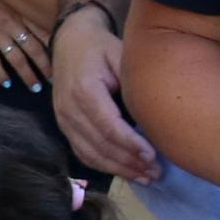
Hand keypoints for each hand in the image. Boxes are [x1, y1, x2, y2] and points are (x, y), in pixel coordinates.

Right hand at [0, 0, 50, 92]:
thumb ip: (19, 9)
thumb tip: (36, 20)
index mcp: (18, 13)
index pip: (42, 32)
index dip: (54, 47)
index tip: (65, 58)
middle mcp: (10, 24)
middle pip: (33, 49)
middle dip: (45, 66)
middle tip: (54, 80)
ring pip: (16, 59)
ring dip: (27, 75)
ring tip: (35, 87)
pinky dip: (0, 74)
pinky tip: (6, 83)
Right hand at [51, 9, 161, 182]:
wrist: (70, 41)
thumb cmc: (101, 47)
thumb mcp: (120, 56)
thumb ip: (133, 85)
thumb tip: (154, 117)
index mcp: (84, 90)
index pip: (109, 126)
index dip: (130, 144)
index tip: (152, 156)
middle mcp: (69, 109)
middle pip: (100, 145)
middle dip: (129, 162)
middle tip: (156, 173)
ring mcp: (63, 120)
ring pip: (90, 154)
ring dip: (119, 169)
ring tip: (144, 177)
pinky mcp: (64, 126)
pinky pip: (82, 153)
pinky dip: (103, 166)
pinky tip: (124, 171)